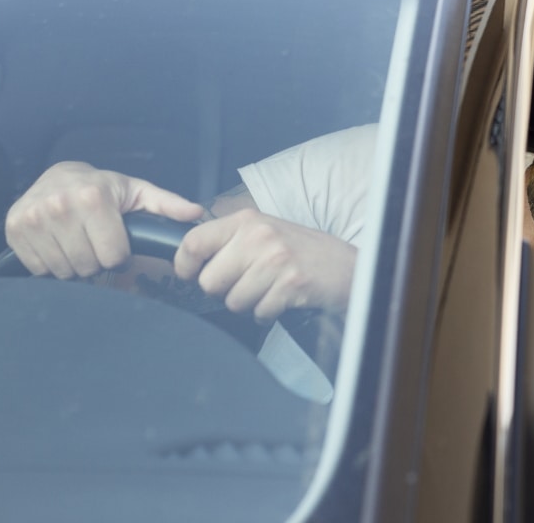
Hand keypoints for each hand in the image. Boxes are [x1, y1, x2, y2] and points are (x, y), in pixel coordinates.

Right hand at [4, 162, 204, 278]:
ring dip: (76, 265)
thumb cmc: (103, 187)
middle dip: (98, 261)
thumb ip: (167, 205)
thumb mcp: (137, 192)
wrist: (58, 176)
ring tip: (80, 244)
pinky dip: (52, 264)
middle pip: (88, 266)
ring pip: (64, 271)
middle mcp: (60, 206)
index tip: (117, 244)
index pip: (113, 255)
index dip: (120, 255)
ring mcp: (34, 219)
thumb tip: (196, 214)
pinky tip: (60, 245)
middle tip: (97, 243)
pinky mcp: (15, 230)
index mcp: (93, 198)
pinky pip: (40, 269)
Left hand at [173, 208, 355, 321]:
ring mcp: (276, 260)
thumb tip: (191, 262)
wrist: (349, 266)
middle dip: (225, 291)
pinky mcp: (290, 284)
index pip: (194, 241)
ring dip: (249, 303)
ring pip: (233, 301)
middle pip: (209, 281)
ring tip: (270, 289)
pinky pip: (259, 312)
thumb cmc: (304, 253)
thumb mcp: (266, 232)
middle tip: (248, 284)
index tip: (191, 274)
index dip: (185, 264)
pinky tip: (283, 299)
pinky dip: (268, 312)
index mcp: (248, 220)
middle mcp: (259, 236)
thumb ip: (231, 241)